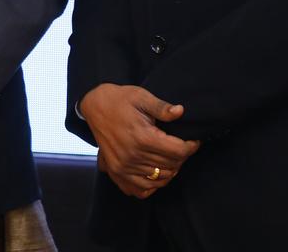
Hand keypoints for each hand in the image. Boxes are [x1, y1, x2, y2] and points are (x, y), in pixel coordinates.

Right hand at [80, 83, 199, 198]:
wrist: (94, 106)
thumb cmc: (120, 99)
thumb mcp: (141, 96)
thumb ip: (162, 107)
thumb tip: (180, 111)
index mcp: (142, 137)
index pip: (179, 151)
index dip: (191, 146)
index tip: (193, 140)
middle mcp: (133, 155)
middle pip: (172, 165)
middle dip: (181, 156)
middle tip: (179, 145)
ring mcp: (123, 166)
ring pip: (160, 179)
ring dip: (170, 169)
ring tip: (169, 156)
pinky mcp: (117, 171)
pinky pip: (141, 190)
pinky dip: (152, 184)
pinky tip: (155, 171)